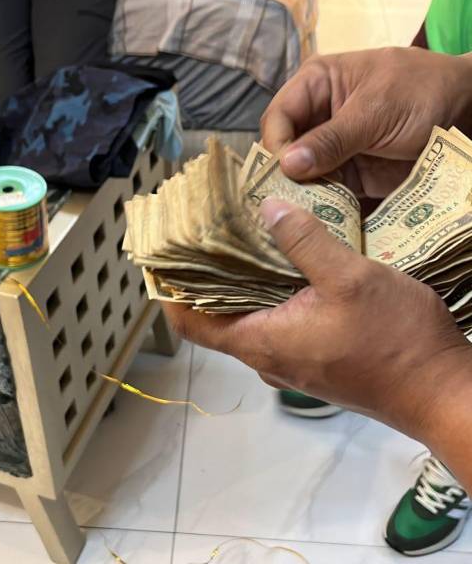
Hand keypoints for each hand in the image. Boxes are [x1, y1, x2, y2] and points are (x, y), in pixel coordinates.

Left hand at [163, 199, 471, 449]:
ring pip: (246, 318)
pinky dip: (265, 293)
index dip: (170, 291)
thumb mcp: (350, 278)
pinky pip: (273, 322)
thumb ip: (305, 242)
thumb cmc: (396, 341)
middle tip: (202, 232)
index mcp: (261, 341)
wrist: (440, 390)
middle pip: (215, 317)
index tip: (161, 258)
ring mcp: (289, 360)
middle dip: (204, 277)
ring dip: (237, 282)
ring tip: (237, 237)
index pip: (191, 322)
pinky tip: (280, 261)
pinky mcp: (311, 357)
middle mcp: (266, 356)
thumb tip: (268, 210)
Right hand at [261, 48, 471, 197]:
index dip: (275, 144)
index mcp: (316, 85)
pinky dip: (320, 206)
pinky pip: (323, 192)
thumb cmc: (422, 92)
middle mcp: (316, 118)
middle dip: (283, 174)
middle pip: (283, 149)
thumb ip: (332, 139)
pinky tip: (318, 220)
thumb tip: (287, 165)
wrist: (467, 111)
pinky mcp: (346, 174)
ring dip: (300, 194)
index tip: (282, 173)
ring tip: (300, 215)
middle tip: (285, 201)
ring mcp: (330, 149)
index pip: (278, 116)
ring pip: (299, 175)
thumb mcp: (376, 111)